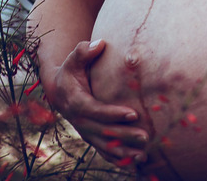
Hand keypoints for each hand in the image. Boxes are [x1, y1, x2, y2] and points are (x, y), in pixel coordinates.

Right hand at [48, 39, 146, 165]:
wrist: (61, 90)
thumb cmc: (72, 71)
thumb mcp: (74, 59)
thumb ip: (83, 51)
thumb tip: (98, 44)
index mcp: (77, 102)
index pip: (96, 111)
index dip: (113, 114)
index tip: (133, 114)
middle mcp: (80, 121)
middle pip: (103, 132)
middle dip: (124, 135)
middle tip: (146, 137)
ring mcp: (86, 131)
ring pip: (105, 145)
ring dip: (124, 152)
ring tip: (144, 155)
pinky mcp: (92, 136)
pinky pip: (105, 150)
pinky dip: (119, 158)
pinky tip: (136, 163)